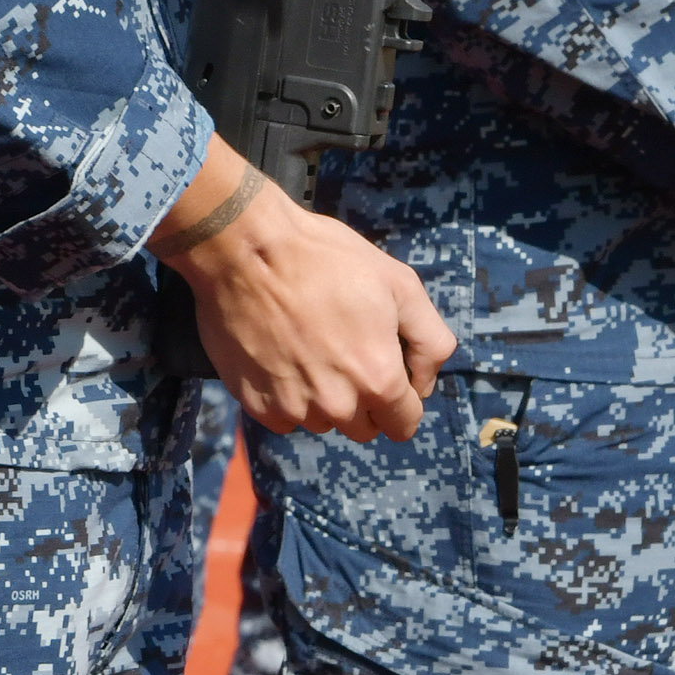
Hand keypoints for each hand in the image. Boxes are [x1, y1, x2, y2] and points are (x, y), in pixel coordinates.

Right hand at [157, 152, 451, 440]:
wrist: (243, 246)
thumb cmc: (324, 259)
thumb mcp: (399, 283)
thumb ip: (431, 341)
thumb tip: (424, 381)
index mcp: (378, 379)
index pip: (404, 424)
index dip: (402, 398)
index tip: (384, 369)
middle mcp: (337, 405)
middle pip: (363, 428)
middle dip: (362, 401)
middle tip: (343, 354)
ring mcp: (291, 406)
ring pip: (321, 422)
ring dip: (321, 400)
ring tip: (306, 351)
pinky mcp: (252, 401)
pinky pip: (281, 418)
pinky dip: (284, 397)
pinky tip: (278, 359)